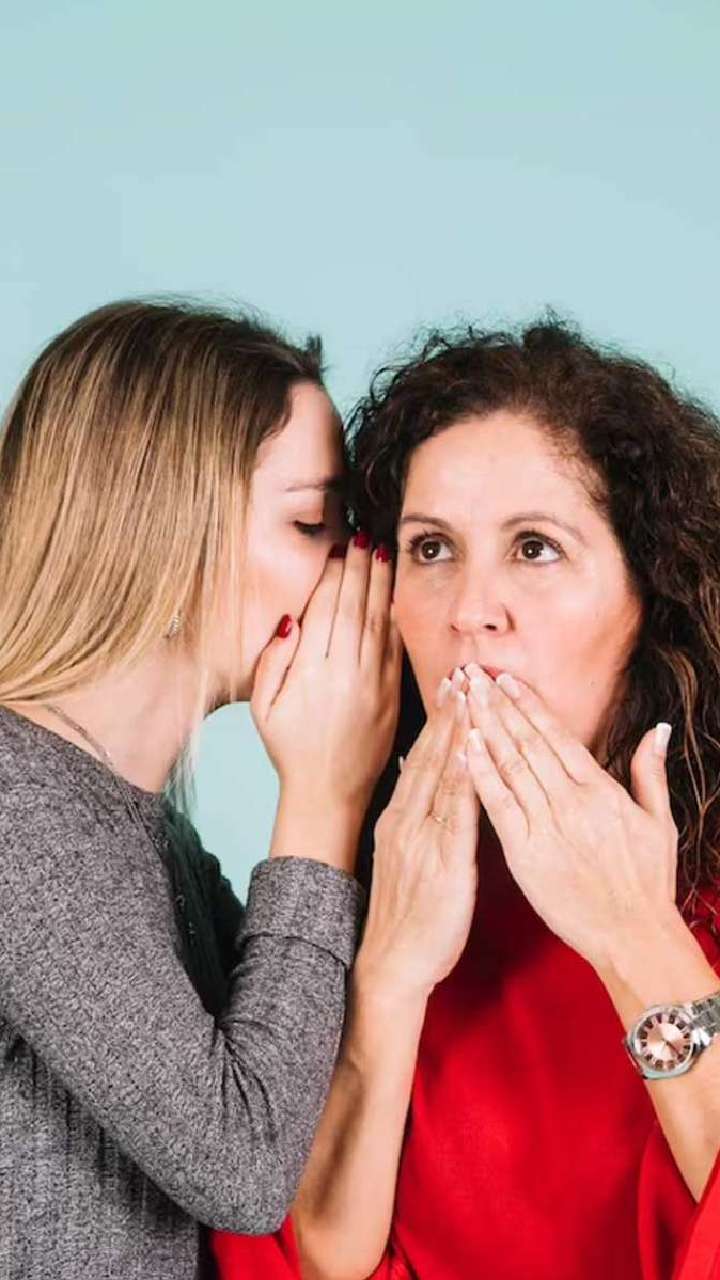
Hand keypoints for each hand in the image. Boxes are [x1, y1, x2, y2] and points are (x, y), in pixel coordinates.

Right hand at [251, 536, 401, 826]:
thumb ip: (273, 661)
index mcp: (311, 674)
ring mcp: (374, 685)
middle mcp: (346, 674)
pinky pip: (396, 647)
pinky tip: (396, 594)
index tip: (339, 549)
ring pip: (380, 622)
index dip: (334, 575)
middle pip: (356, 607)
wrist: (329, 793)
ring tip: (383, 552)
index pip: (326, 610)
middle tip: (364, 536)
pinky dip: (397, 617)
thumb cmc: (290, 748)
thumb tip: (291, 621)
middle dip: (361, 568)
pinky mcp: (393, 696)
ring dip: (382, 584)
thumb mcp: (263, 708)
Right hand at [355, 675, 480, 1000]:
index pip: (420, 759)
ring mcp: (423, 840)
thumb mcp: (403, 859)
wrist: (390, 964)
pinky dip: (468, 778)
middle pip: (431, 757)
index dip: (438, 721)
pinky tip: (478, 750)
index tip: (452, 684)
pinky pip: (458, 813)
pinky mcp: (443, 863)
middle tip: (465, 670)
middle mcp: (407, 822)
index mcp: (398, 820)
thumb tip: (421, 781)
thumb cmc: (405, 917)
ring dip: (460, 732)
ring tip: (473, 694)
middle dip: (449, 712)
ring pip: (444, 776)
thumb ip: (414, 819)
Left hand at [464, 665, 677, 971]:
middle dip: (497, 704)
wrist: (633, 938)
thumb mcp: (659, 822)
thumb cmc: (647, 884)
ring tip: (463, 697)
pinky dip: (480, 773)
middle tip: (472, 673)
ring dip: (484, 726)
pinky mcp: (525, 853)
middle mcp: (571, 801)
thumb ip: (651, 772)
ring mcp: (546, 826)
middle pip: (527, 741)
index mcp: (600, 790)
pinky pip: (498, 806)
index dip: (529, 704)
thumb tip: (656, 728)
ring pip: (509, 765)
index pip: (557, 735)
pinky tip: (464, 746)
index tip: (506, 679)